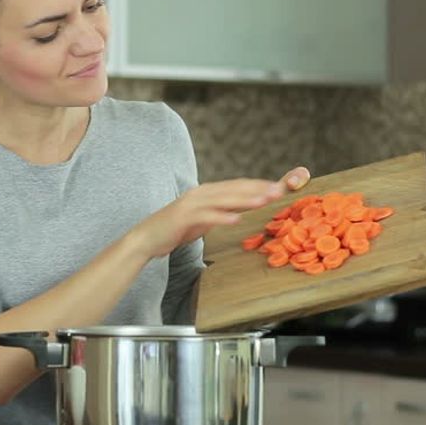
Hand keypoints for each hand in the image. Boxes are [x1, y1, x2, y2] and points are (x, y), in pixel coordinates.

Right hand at [129, 167, 310, 258]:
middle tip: (278, 191)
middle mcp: (200, 193)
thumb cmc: (174, 229)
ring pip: (223, 199)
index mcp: (205, 192)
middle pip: (233, 189)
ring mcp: (191, 204)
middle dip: (257, 190)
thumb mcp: (201, 219)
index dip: (257, 186)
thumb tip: (236, 211)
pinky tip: (236, 218)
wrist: (147, 238)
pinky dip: (222, 216)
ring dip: (245, 199)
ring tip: (264, 201)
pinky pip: (206, 216)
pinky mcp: (183, 217)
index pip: (236, 186)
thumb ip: (217, 213)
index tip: (278, 188)